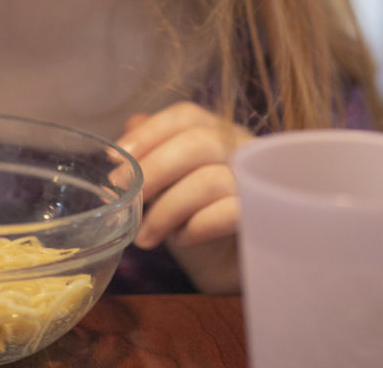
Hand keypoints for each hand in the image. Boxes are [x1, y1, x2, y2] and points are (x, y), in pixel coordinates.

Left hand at [115, 102, 251, 293]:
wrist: (231, 267)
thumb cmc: (196, 218)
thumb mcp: (167, 185)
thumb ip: (153, 153)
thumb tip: (131, 124)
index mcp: (219, 133)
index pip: (186, 116)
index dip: (148, 134)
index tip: (115, 162)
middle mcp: (244, 149)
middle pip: (198, 142)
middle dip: (153, 170)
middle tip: (126, 199)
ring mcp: (259, 182)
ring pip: (210, 181)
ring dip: (168, 210)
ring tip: (146, 235)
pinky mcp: (267, 217)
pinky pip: (231, 213)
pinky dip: (198, 226)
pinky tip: (182, 239)